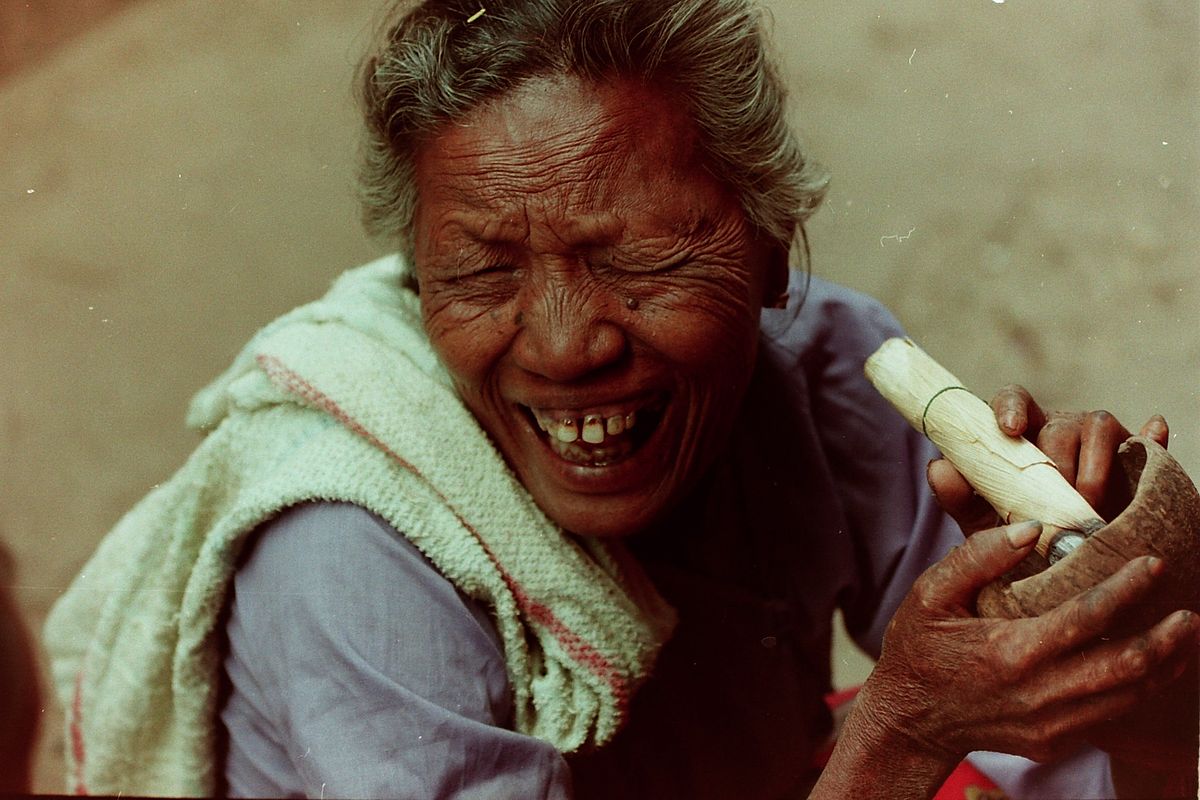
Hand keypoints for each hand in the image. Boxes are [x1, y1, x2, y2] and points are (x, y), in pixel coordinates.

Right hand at [858, 521, 1197, 765]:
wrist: (908, 720)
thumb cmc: (918, 651)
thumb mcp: (930, 594)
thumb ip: (976, 557)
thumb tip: (1030, 528)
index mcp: (1012, 653)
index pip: (1088, 618)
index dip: (1127, 589)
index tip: (1152, 564)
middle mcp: (1039, 694)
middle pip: (1127, 666)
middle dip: (1167, 637)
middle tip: (1189, 611)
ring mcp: (1050, 724)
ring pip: (1128, 696)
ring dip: (1164, 665)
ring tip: (1183, 635)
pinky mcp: (1054, 741)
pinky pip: (1110, 714)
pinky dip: (1138, 688)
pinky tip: (1149, 666)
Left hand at [928, 384, 1169, 532]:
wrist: (1064, 563)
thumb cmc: (1017, 533)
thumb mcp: (981, 520)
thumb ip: (958, 495)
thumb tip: (938, 466)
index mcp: (1019, 432)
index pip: (1011, 399)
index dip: (1008, 407)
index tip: (1008, 429)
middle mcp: (1057, 427)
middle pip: (1055, 424)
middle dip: (1054, 462)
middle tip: (1052, 501)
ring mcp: (1097, 439)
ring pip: (1098, 426)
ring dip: (1092, 466)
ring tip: (1085, 505)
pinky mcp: (1133, 455)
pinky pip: (1145, 440)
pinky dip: (1152, 438)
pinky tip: (1155, 434)